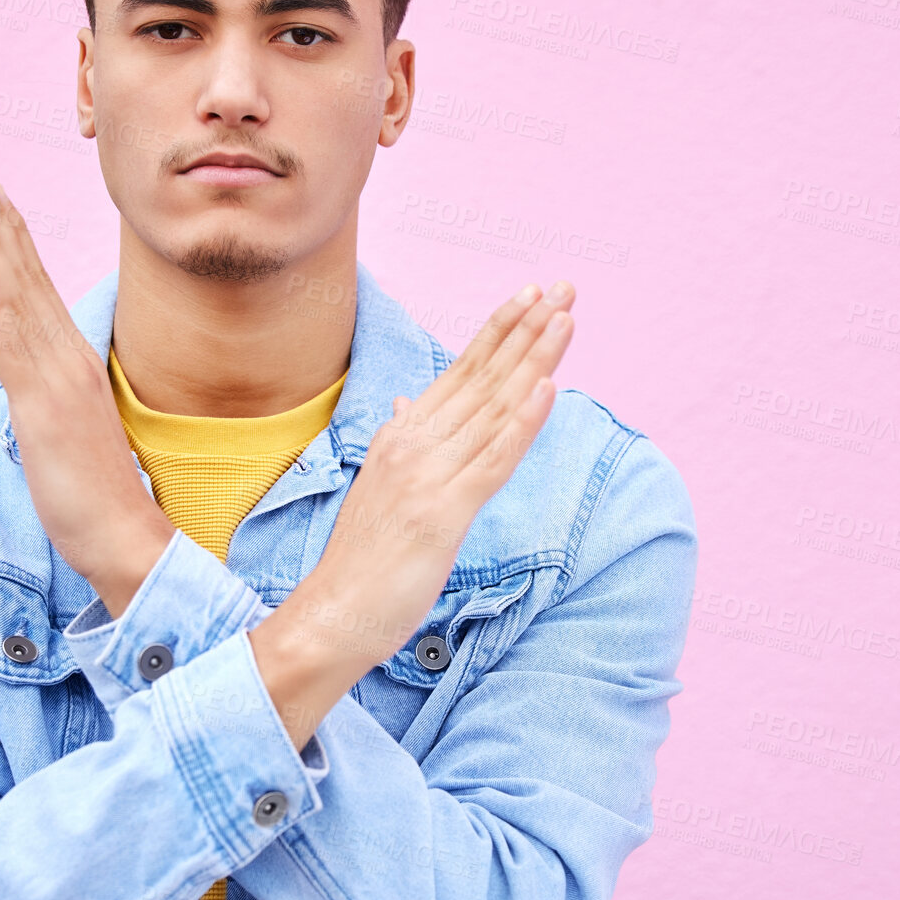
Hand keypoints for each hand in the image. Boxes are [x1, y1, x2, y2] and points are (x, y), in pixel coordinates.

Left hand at [0, 161, 174, 614]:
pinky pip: (15, 349)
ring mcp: (56, 381)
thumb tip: (36, 380)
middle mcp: (66, 359)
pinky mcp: (43, 409)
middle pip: (26, 276)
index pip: (36, 286)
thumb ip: (53, 393)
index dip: (11, 237)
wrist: (125, 535)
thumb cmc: (99, 489)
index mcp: (72, 361)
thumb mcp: (70, 428)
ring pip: (19, 299)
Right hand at [249, 280, 575, 748]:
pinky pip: (493, 459)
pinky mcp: (445, 511)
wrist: (332, 612)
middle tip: (564, 287)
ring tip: (566, 317)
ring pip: (493, 406)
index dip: (498, 332)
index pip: (460, 372)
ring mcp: (430, 475)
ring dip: (535, 358)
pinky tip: (548, 388)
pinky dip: (523, 422)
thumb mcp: (380, 487)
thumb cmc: (361, 558)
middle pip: (483, 376)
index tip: (531, 297)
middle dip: (527, 329)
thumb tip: (405, 405)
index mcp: (401, 436)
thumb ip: (400, 442)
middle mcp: (414, 444)